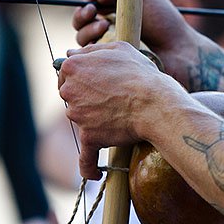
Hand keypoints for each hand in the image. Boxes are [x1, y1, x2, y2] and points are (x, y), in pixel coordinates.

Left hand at [58, 42, 188, 179]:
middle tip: (108, 98)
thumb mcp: (119, 48)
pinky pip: (85, 157)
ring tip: (116, 119)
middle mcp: (69, 90)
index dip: (82, 77)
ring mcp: (77, 115)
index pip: (67, 72)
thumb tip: (71, 52)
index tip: (96, 82)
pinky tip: (94, 174)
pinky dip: (89, 167)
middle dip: (85, 97)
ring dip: (92, 122)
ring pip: (79, 120)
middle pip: (70, 95)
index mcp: (73, 66)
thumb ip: (91, 50)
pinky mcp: (89, 136)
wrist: (157, 103)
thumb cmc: (141, 73)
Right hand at [74, 0, 203, 84]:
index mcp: (115, 9)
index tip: (95, 1)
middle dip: (81, 15)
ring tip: (104, 28)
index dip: (88, 1)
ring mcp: (107, 47)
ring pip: (81, 39)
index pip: (91, 3)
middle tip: (93, 13)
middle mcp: (107, 27)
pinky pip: (88, 58)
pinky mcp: (108, 64)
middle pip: (80, 21)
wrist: (178, 50)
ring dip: (87, 30)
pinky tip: (105, 44)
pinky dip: (90, 50)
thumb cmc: (166, 22)